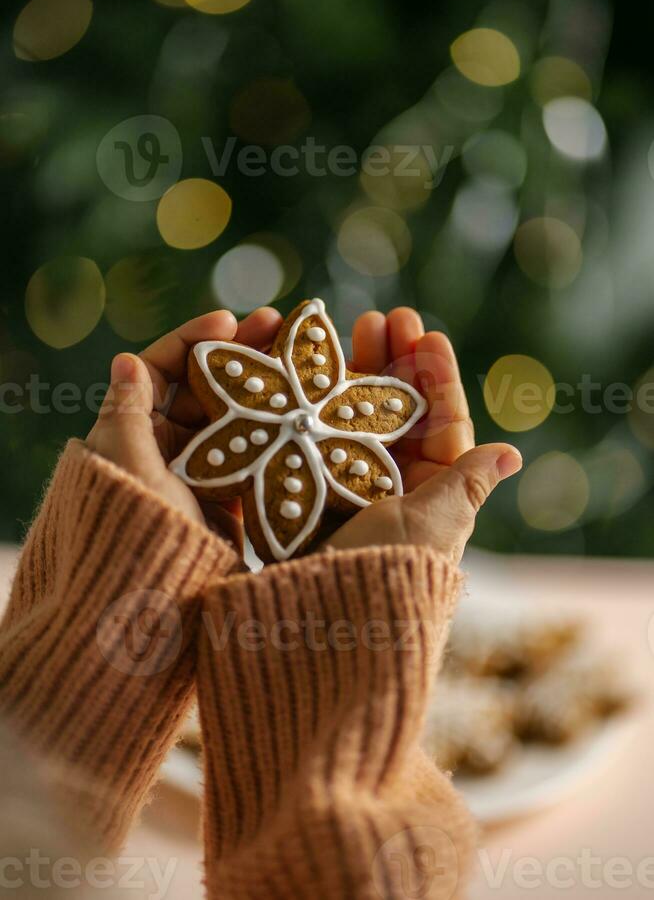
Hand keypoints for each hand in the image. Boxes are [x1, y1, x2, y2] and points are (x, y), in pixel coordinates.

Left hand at [86, 308, 282, 538]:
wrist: (157, 607)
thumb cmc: (135, 529)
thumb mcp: (128, 465)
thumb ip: (127, 413)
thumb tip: (127, 359)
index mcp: (131, 433)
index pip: (159, 371)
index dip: (193, 339)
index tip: (230, 319)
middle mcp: (164, 448)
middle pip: (203, 387)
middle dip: (238, 354)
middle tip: (278, 328)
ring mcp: (200, 473)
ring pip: (233, 417)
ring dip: (262, 388)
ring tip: (299, 361)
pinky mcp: (228, 499)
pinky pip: (251, 453)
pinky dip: (274, 431)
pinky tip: (303, 411)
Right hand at [324, 309, 521, 564]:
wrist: (330, 622)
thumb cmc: (393, 569)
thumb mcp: (436, 523)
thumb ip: (465, 482)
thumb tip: (512, 452)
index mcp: (429, 491)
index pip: (439, 422)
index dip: (436, 376)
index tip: (427, 335)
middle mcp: (387, 485)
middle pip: (395, 410)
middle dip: (392, 361)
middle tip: (384, 318)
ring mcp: (342, 484)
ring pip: (353, 415)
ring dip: (353, 370)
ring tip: (349, 329)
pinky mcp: (302, 488)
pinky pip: (312, 433)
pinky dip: (311, 400)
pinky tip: (307, 368)